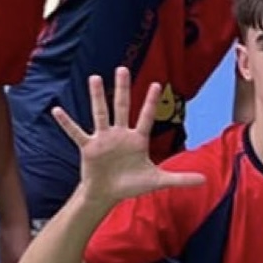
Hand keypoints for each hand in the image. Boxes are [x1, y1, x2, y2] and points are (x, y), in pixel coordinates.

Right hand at [50, 67, 205, 206]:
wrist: (108, 194)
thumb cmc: (132, 185)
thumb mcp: (158, 181)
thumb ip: (180, 178)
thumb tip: (205, 180)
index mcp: (138, 140)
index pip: (146, 117)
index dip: (151, 102)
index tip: (157, 84)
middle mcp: (120, 135)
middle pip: (122, 107)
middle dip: (124, 89)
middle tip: (122, 68)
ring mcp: (103, 139)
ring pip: (100, 113)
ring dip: (97, 97)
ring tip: (95, 78)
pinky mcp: (88, 148)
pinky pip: (76, 132)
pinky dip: (67, 123)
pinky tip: (57, 110)